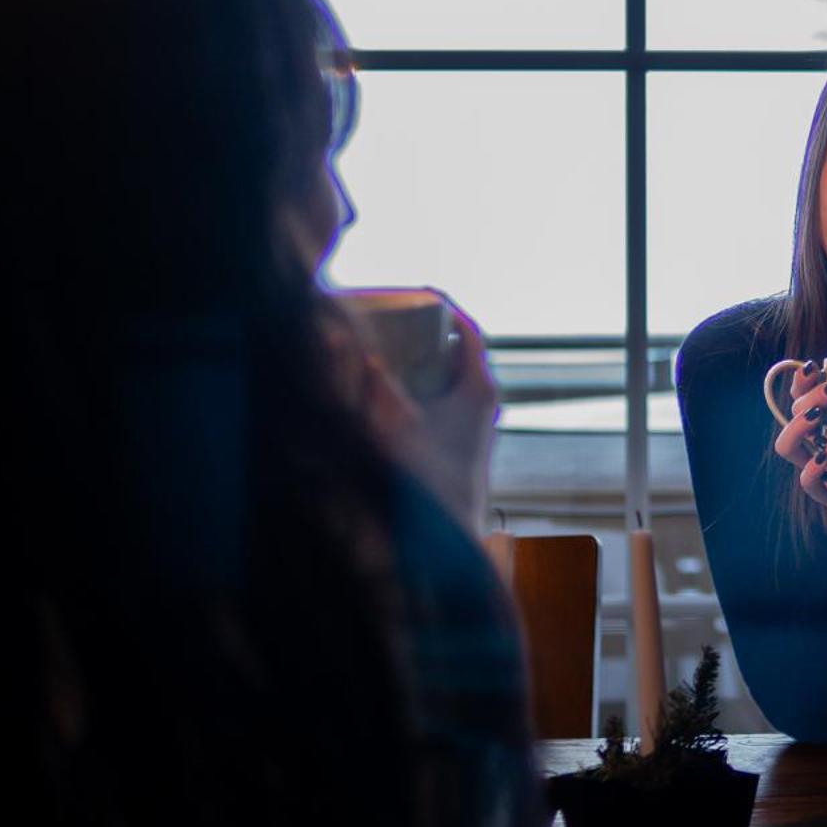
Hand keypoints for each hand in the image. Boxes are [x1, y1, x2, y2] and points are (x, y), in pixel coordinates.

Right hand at [355, 298, 496, 535]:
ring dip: (429, 360)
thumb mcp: (392, 422)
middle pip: (463, 351)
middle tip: (401, 318)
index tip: (422, 292)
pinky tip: (401, 390)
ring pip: (457, 376)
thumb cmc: (427, 479)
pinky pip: (452, 398)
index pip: (468, 330)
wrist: (450, 534)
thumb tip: (342, 339)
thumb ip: (369, 381)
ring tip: (396, 347)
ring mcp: (479, 421)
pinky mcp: (469, 439)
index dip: (445, 306)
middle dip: (432, 332)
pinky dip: (429, 385)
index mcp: (478, 387)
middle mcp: (485, 401)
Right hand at [772, 340, 826, 508]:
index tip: (813, 368)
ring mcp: (813, 466)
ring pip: (787, 446)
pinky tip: (822, 458)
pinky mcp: (824, 492)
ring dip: (799, 428)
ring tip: (818, 417)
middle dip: (808, 399)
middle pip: (792, 415)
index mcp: (821, 418)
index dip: (800, 381)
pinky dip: (810, 470)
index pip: (800, 395)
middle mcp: (811, 441)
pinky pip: (806, 483)